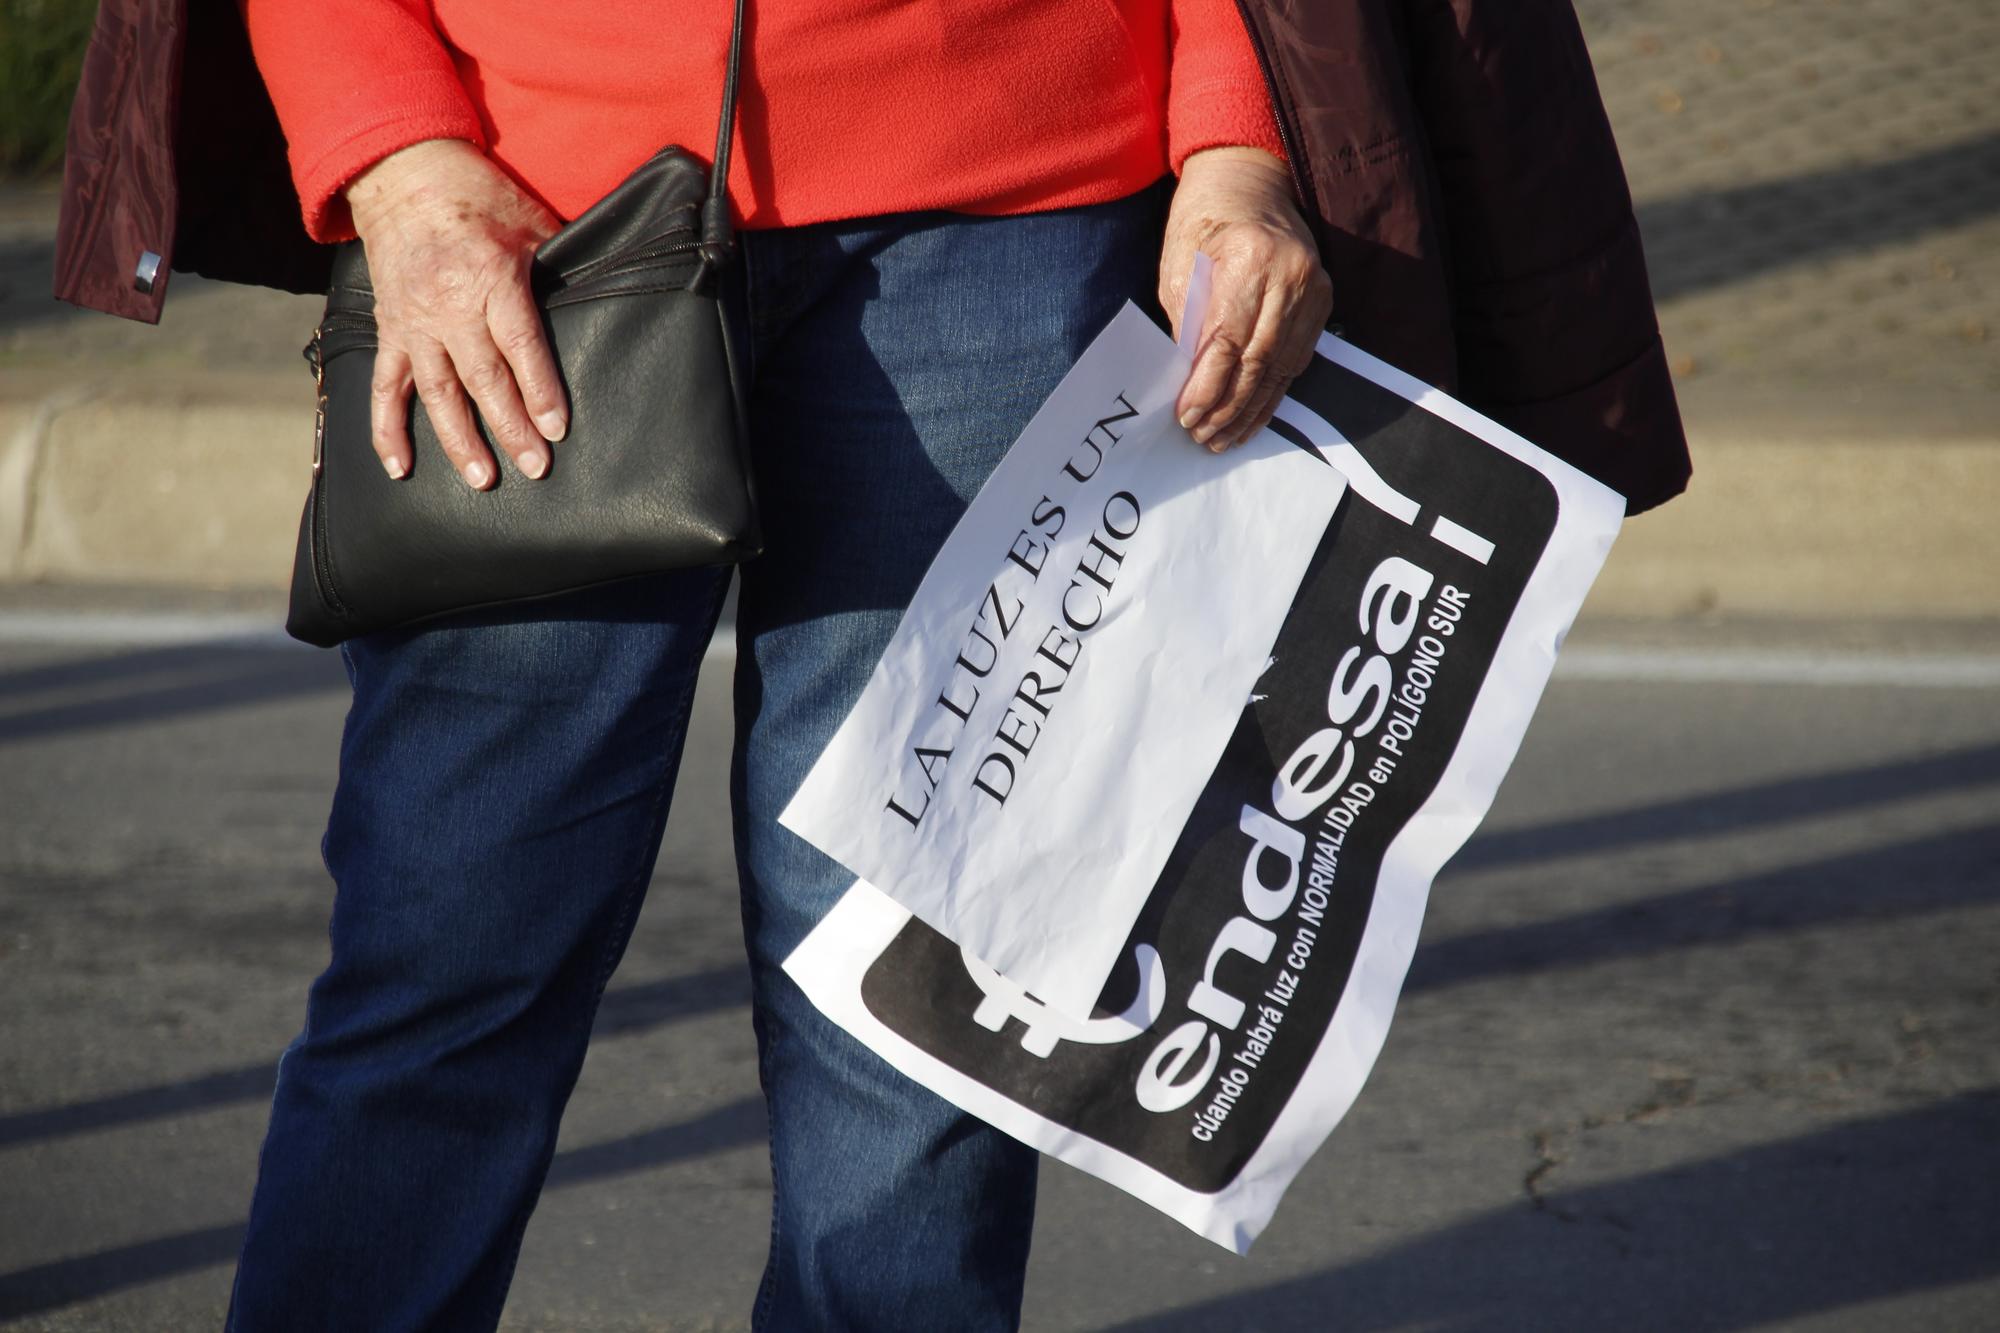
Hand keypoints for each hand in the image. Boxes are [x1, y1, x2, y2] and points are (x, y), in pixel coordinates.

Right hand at [345, 139, 566, 487]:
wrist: (404, 172)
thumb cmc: (478, 197)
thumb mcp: (531, 223)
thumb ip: (557, 267)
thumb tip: (597, 299)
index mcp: (491, 279)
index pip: (521, 345)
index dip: (540, 389)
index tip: (556, 428)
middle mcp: (449, 306)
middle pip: (484, 378)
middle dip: (511, 427)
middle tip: (534, 467)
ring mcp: (414, 322)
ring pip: (437, 392)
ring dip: (459, 439)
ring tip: (483, 479)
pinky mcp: (389, 329)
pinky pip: (385, 386)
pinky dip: (387, 429)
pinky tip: (401, 468)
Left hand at [1158, 146, 1332, 451]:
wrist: (1247, 184)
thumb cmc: (1202, 225)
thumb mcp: (1180, 270)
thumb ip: (1188, 327)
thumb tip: (1192, 386)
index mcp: (1248, 259)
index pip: (1227, 342)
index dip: (1207, 387)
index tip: (1186, 417)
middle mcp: (1290, 274)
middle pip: (1259, 361)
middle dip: (1229, 407)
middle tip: (1204, 438)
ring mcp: (1314, 287)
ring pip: (1282, 366)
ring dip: (1252, 408)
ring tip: (1224, 438)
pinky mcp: (1324, 298)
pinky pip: (1298, 357)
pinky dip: (1274, 391)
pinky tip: (1254, 415)